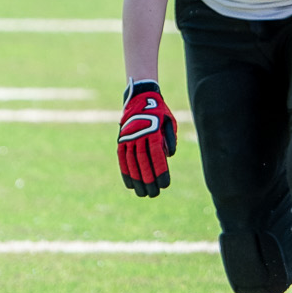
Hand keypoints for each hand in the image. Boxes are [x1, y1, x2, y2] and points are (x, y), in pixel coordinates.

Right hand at [117, 80, 178, 196]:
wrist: (140, 98)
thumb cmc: (160, 112)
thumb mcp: (169, 122)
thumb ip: (170, 139)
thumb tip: (169, 156)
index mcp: (152, 131)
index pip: (157, 155)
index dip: (160, 171)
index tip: (165, 185)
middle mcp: (138, 135)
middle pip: (143, 162)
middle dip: (148, 180)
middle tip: (154, 194)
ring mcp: (128, 138)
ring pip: (131, 162)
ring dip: (137, 180)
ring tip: (142, 194)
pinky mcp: (121, 140)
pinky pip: (122, 159)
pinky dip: (125, 172)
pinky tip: (130, 185)